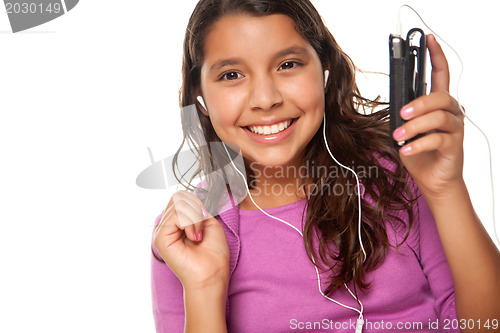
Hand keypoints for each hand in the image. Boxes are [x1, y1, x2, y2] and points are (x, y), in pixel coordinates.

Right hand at [153, 190, 229, 289]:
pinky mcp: (160, 237)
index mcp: (178, 223)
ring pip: (178, 203)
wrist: (212, 274)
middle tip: (201, 228)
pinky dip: (190, 222)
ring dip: (195, 217)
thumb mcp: (209, 222)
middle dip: (196, 207)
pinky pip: (176, 215)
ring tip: (197, 235)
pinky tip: (193, 237)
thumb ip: (197, 209)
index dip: (196, 203)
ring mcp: (162, 230)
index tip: (205, 219)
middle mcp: (168, 225)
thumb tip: (188, 199)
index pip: (181, 197)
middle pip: (178, 196)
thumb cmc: (213, 254)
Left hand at [393, 34, 464, 198]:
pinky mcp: (454, 145)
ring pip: (438, 117)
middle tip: (401, 114)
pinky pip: (437, 139)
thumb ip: (405, 113)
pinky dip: (418, 144)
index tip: (428, 40)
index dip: (436, 56)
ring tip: (399, 136)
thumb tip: (397, 102)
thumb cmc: (419, 152)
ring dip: (414, 126)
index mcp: (438, 105)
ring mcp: (454, 129)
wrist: (432, 179)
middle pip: (440, 97)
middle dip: (419, 104)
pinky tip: (406, 150)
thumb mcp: (406, 129)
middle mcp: (450, 113)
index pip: (440, 75)